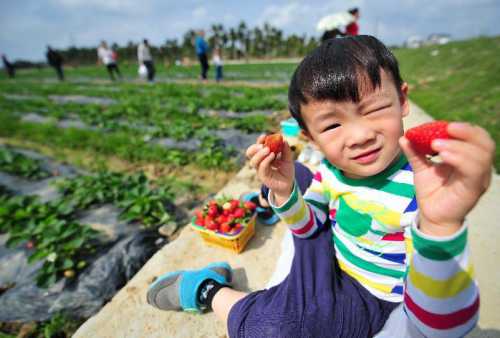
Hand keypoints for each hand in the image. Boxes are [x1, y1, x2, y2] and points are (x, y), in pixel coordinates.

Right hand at [246, 134, 294, 202]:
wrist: (288, 184)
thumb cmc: (286, 172)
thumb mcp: (288, 159)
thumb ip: (286, 150)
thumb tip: (284, 140)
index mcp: (263, 157)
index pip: (256, 147)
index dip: (258, 141)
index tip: (264, 136)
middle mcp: (260, 163)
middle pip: (250, 153)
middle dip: (255, 147)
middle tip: (263, 144)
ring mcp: (260, 170)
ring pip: (253, 161)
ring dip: (260, 154)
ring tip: (269, 150)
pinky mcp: (263, 177)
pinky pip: (261, 168)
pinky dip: (265, 160)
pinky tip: (272, 156)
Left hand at [400, 122, 494, 236]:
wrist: (431, 216)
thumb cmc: (431, 191)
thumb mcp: (421, 168)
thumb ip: (415, 152)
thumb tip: (404, 137)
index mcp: (470, 158)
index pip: (476, 137)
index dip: (464, 128)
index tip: (445, 124)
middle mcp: (479, 167)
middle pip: (484, 143)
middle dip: (467, 132)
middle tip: (447, 128)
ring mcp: (479, 178)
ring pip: (480, 155)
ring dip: (459, 146)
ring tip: (437, 144)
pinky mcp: (474, 189)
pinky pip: (473, 170)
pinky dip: (460, 159)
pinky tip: (444, 155)